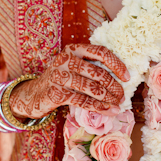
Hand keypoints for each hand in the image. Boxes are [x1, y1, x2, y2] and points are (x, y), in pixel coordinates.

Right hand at [9, 44, 129, 118]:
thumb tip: (120, 79)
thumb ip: (90, 67)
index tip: (127, 77)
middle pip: (98, 72)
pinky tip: (109, 111)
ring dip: (108, 98)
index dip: (116, 64)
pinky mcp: (56, 93)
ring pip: (92, 88)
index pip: (100, 52)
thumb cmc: (60, 80)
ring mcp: (59, 76)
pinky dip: (98, 107)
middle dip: (114, 86)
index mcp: (73, 49)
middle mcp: (65, 60)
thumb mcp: (73, 67)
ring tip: (117, 105)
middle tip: (122, 96)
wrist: (34, 94)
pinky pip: (83, 101)